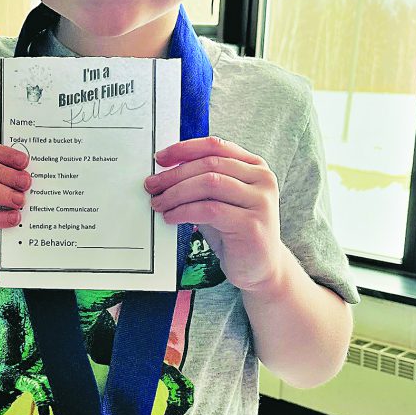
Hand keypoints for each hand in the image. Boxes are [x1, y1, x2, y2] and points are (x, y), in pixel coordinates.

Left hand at [144, 136, 285, 292]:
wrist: (260, 268)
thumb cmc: (235, 232)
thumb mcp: (220, 200)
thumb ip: (203, 182)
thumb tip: (165, 172)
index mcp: (255, 167)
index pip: (216, 146)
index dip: (184, 149)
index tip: (160, 158)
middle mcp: (262, 180)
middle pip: (210, 164)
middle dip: (174, 174)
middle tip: (153, 185)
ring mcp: (260, 202)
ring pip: (209, 184)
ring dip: (176, 193)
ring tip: (159, 203)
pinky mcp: (251, 225)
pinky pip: (209, 210)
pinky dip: (184, 211)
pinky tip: (171, 217)